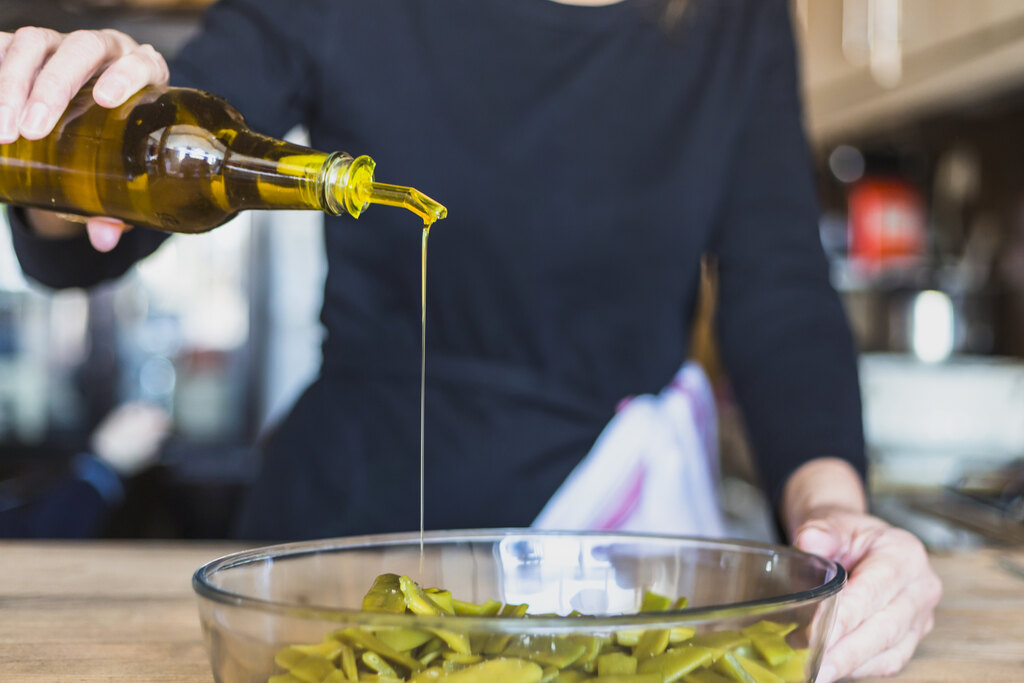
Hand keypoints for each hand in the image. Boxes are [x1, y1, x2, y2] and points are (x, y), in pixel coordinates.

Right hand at [0, 27, 167, 249]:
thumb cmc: (113, 142)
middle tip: (33, 129)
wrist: (84, 117)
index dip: (126, 74)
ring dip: (13, 84)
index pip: (141, 62)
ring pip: (33, 44)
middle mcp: (102, 50)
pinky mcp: (22, 47)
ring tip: (3, 131)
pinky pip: (1, 46)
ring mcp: (58, 44)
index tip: (105, 99)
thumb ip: (118, 202)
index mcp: (141, 72)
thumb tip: (105, 238)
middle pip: (81, 49)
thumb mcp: (120, 167)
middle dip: (54, 87)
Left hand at [793, 509, 941, 681]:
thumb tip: (810, 542)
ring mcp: (921, 615)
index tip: (814, 636)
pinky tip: (832, 669)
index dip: (844, 617)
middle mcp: (921, 587)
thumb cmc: (844, 533)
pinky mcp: (912, 635)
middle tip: (815, 668)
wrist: (855, 541)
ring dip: (851, 665)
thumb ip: (820, 531)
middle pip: (885, 628)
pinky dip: (859, 668)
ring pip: (890, 651)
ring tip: (815, 670)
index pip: (873, 591)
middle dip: (847, 652)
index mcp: (904, 554)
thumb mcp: (831, 521)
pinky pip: (890, 660)